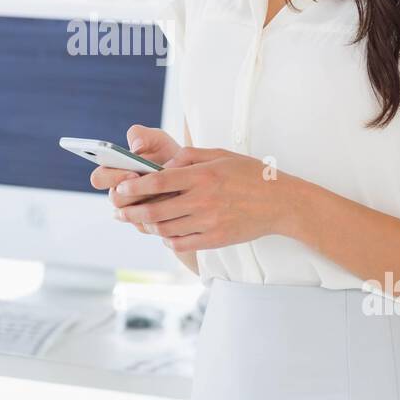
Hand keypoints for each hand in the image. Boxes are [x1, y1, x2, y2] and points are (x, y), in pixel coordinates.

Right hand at [89, 124, 182, 237]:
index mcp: (114, 172)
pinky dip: (161, 217)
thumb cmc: (168, 155)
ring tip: (170, 194)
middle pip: (115, 200)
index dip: (112, 177)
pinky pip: (147, 226)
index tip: (132, 172)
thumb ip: (143, 136)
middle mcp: (120, 193)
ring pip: (131, 215)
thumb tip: (136, 147)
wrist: (190, 176)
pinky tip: (175, 205)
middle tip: (153, 187)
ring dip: (150, 204)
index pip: (99, 178)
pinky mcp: (146, 224)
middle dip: (133, 193)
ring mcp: (132, 211)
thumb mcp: (157, 140)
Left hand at [111, 145, 296, 251]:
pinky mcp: (215, 240)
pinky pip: (182, 243)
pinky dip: (168, 239)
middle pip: (155, 209)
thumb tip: (165, 165)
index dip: (135, 186)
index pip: (159, 182)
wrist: (280, 203)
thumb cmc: (250, 175)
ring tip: (139, 221)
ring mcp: (209, 222)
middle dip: (131, 211)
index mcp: (203, 176)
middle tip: (119, 211)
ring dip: (147, 226)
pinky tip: (165, 233)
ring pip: (165, 229)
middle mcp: (203, 200)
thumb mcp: (221, 155)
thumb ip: (190, 157)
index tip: (122, 188)